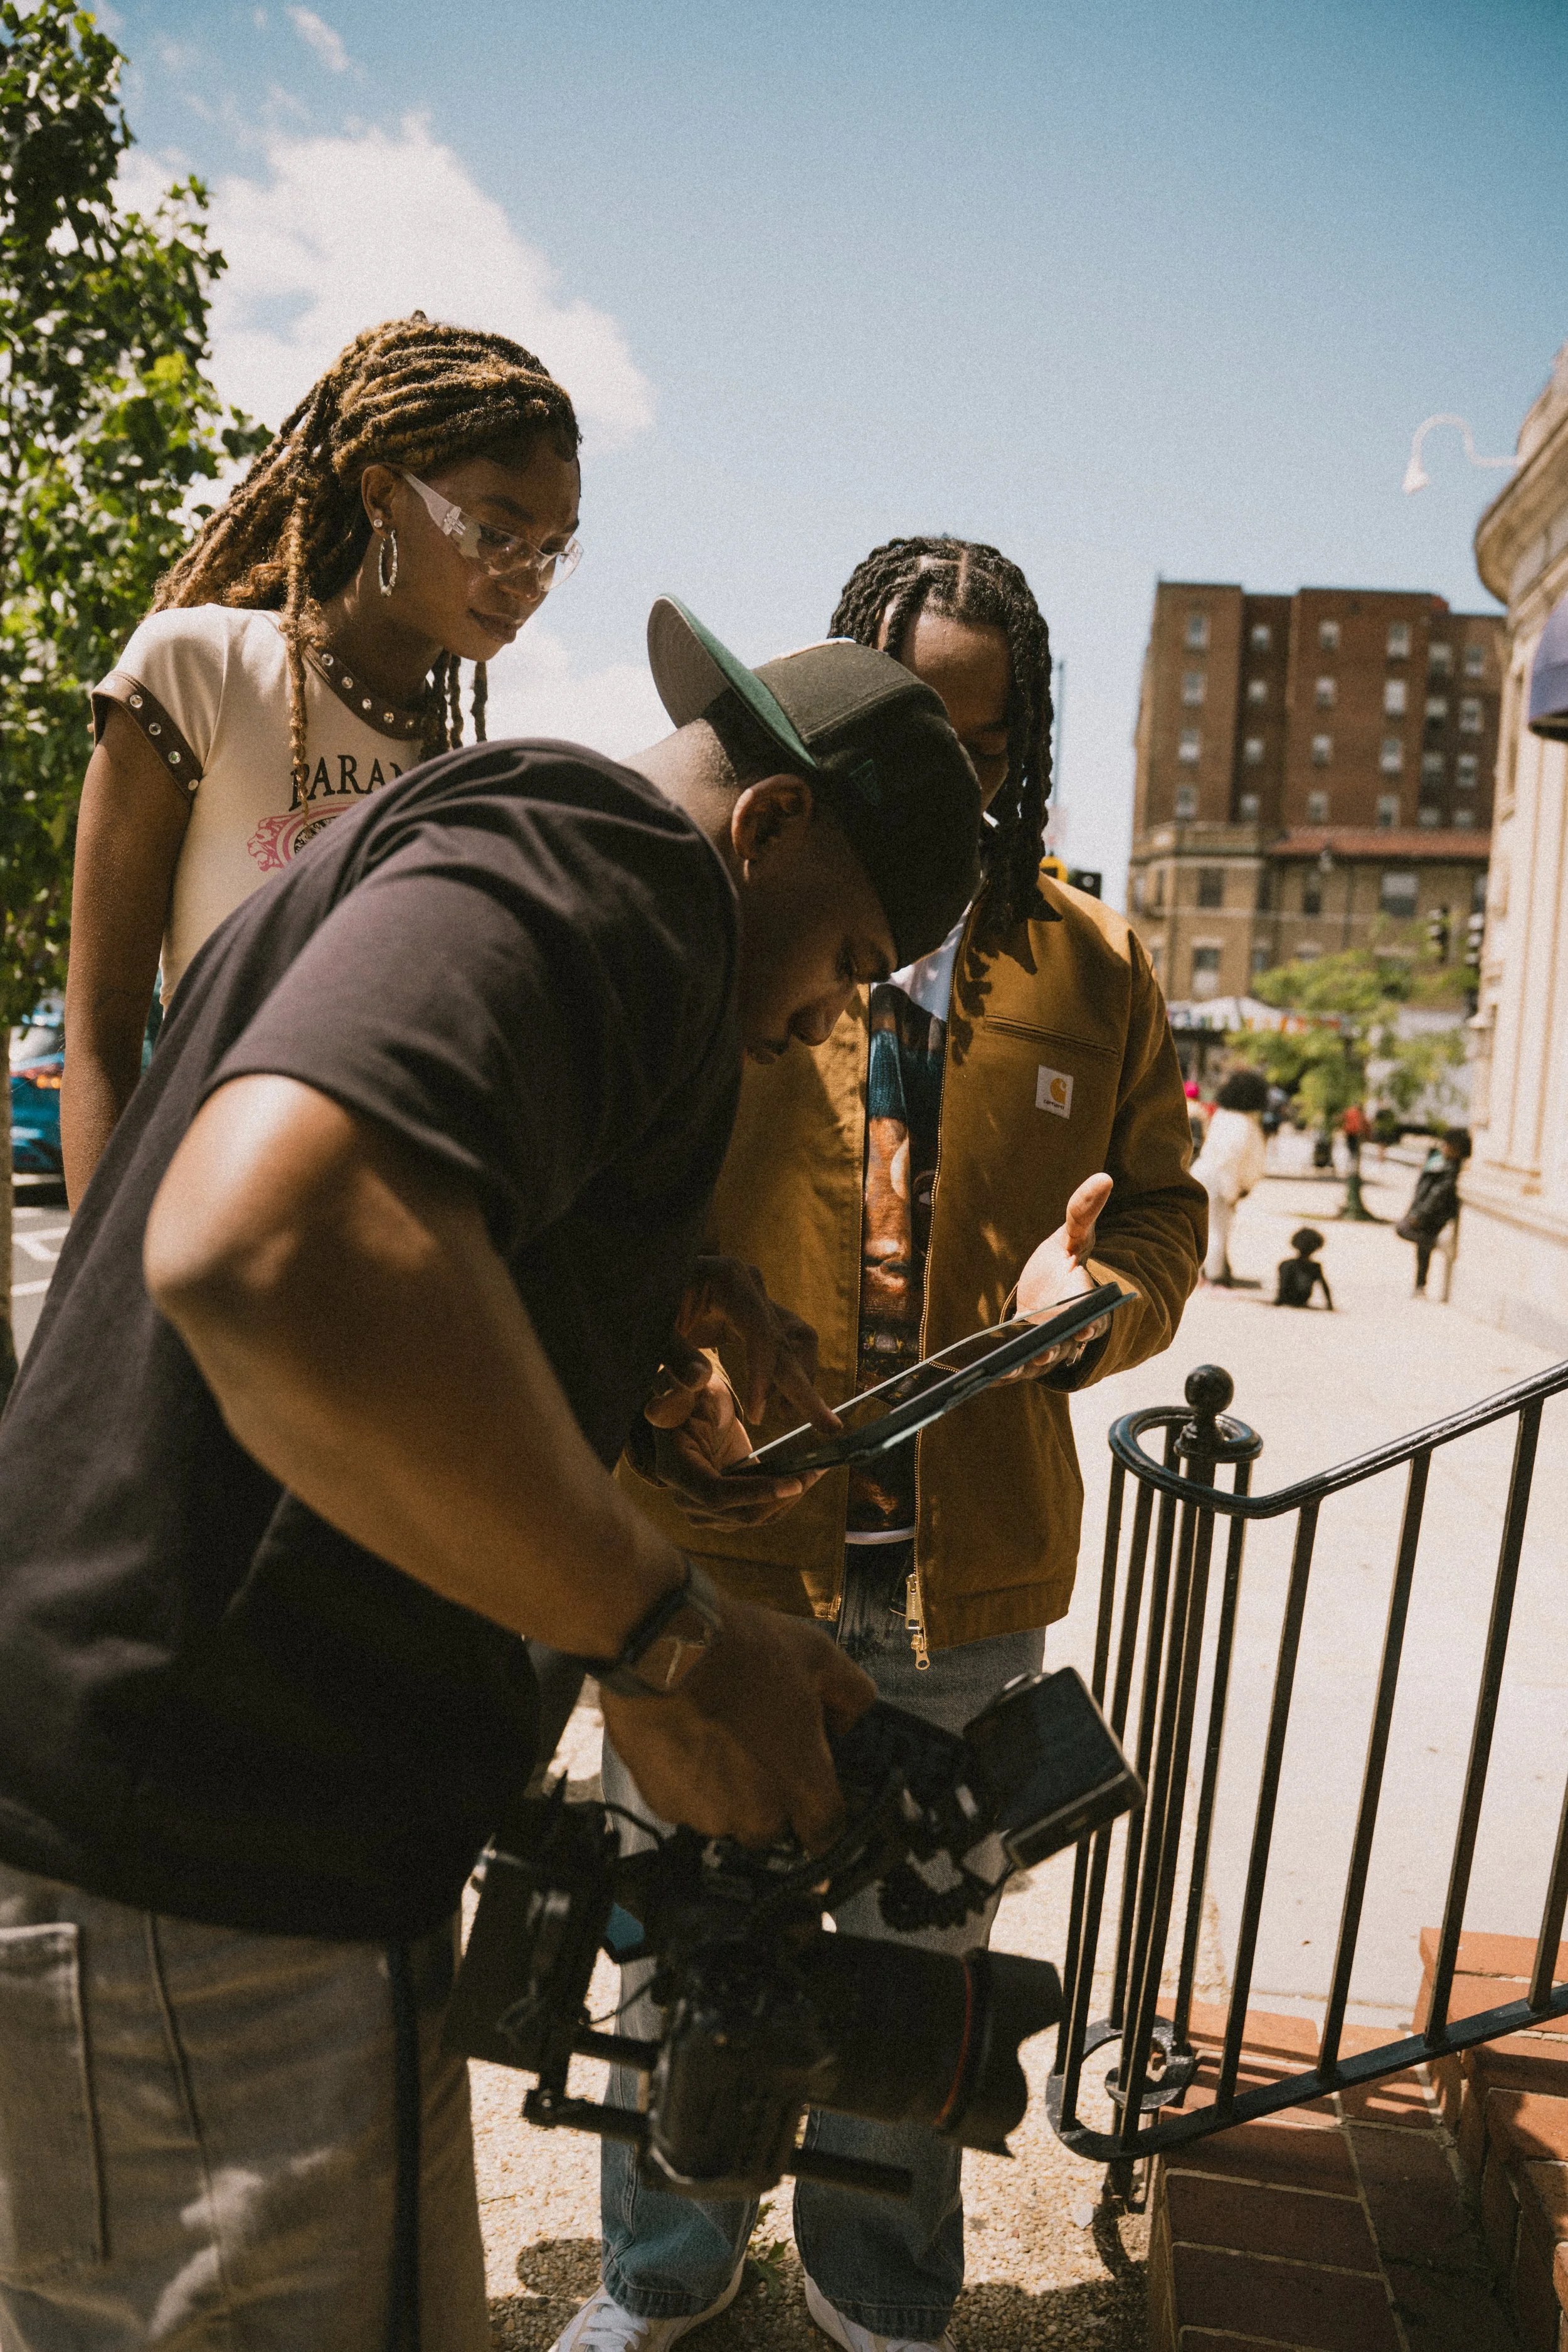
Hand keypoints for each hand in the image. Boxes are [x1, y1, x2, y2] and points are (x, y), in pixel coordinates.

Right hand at [601, 1595, 874, 1852]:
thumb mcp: (819, 1654)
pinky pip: (687, 1803)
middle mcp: (756, 1815)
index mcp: (801, 1785)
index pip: (827, 1835)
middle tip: (757, 1743)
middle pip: (772, 1825)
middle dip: (769, 1793)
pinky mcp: (664, 1804)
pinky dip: (690, 1780)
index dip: (821, 1813)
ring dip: (728, 1788)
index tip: (813, 1792)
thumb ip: (851, 1695)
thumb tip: (846, 1722)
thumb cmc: (741, 1649)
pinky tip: (688, 1737)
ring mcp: (706, 1814)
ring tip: (718, 1734)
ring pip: (727, 1815)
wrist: (660, 1646)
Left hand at [645, 1257, 838, 1435]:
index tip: (761, 1418)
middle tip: (828, 1426)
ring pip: (795, 1342)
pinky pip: (781, 1345)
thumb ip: (670, 1355)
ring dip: (800, 1380)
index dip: (763, 1378)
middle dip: (804, 1387)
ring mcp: (756, 1298)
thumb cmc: (641, 1303)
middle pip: (787, 1340)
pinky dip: (784, 1374)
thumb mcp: (649, 1330)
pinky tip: (777, 1406)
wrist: (639, 1282)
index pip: (761, 1333)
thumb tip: (698, 1379)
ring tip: (791, 1420)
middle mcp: (751, 1285)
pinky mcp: (753, 1314)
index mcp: (729, 1279)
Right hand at [651, 1359, 821, 1525]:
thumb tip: (694, 1376)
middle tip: (814, 1472)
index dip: (754, 1493)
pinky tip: (807, 1476)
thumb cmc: (688, 1391)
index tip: (793, 1484)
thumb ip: (685, 1374)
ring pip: (754, 1517)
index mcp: (672, 1467)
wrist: (692, 1408)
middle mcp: (685, 1497)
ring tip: (816, 1471)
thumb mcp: (686, 1377)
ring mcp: (706, 1509)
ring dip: (789, 1498)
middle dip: (781, 1496)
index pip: (714, 1494)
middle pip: (739, 1513)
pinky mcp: (728, 1507)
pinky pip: (761, 1511)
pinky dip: (785, 1497)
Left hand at [1011, 1172, 1115, 1376]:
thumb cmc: (1061, 1265)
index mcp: (1083, 1299)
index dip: (1089, 1323)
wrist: (1042, 1293)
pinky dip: (1004, 1372)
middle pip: (1068, 1343)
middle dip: (1058, 1348)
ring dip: (1030, 1364)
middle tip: (1045, 1351)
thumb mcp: (1071, 1237)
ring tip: (1013, 1365)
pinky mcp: (1024, 1357)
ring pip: (1042, 1360)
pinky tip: (986, 1375)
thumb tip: (1104, 1178)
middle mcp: (1068, 1327)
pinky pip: (1017, 1369)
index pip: (1090, 1314)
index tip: (1083, 1327)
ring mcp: (1048, 1345)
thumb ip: (1083, 1212)